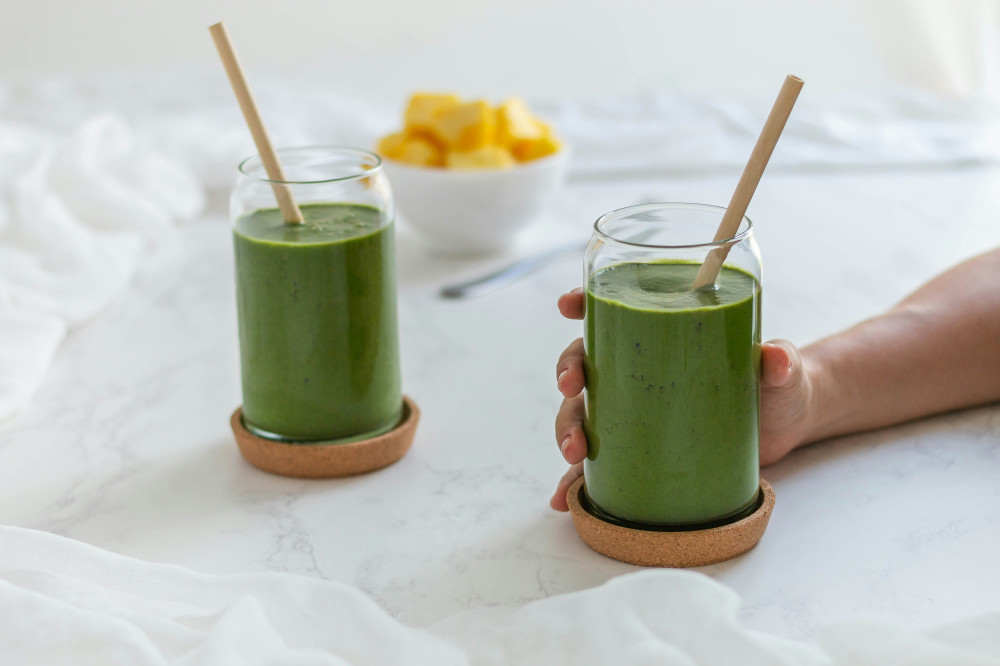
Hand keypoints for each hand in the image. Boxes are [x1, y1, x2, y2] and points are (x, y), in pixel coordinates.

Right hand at [550, 288, 815, 510]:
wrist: (786, 428)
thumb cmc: (778, 386)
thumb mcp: (783, 371)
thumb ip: (781, 363)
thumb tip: (776, 358)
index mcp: (666, 336)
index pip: (617, 310)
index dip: (587, 302)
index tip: (569, 305)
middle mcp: (640, 370)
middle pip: (587, 362)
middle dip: (568, 372)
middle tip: (571, 389)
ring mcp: (635, 411)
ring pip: (582, 413)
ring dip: (566, 429)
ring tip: (573, 453)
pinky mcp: (640, 449)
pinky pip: (598, 466)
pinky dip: (575, 481)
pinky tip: (567, 498)